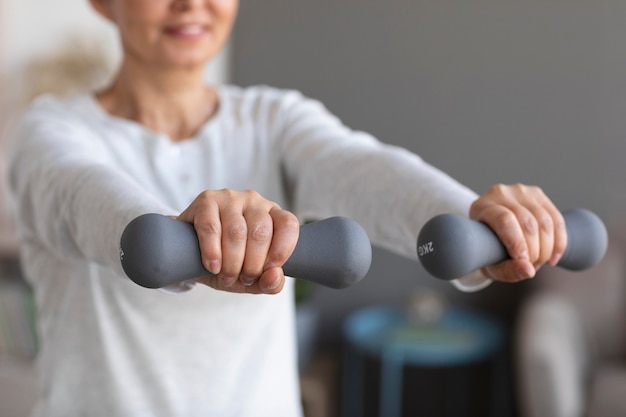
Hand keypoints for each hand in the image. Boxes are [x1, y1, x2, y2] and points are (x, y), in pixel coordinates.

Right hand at [176, 189, 299, 293]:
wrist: (189, 252)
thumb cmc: (228, 261)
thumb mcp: (252, 278)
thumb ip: (270, 282)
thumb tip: (274, 276)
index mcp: (273, 215)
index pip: (288, 225)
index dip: (281, 251)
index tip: (268, 271)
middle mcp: (254, 201)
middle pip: (260, 233)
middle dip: (252, 265)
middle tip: (242, 278)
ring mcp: (230, 198)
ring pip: (237, 232)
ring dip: (232, 263)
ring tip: (226, 275)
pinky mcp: (206, 200)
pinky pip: (211, 227)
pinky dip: (212, 252)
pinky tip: (213, 266)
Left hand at [469, 183, 566, 281]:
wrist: (491, 230)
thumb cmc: (487, 247)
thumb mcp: (490, 263)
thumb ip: (507, 270)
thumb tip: (528, 270)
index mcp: (482, 207)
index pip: (505, 220)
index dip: (518, 243)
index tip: (525, 262)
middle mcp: (501, 194)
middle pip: (528, 223)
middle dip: (535, 251)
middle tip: (531, 267)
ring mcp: (521, 191)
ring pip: (545, 222)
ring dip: (547, 249)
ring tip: (538, 262)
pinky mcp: (538, 195)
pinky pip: (556, 220)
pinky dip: (559, 242)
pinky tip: (552, 258)